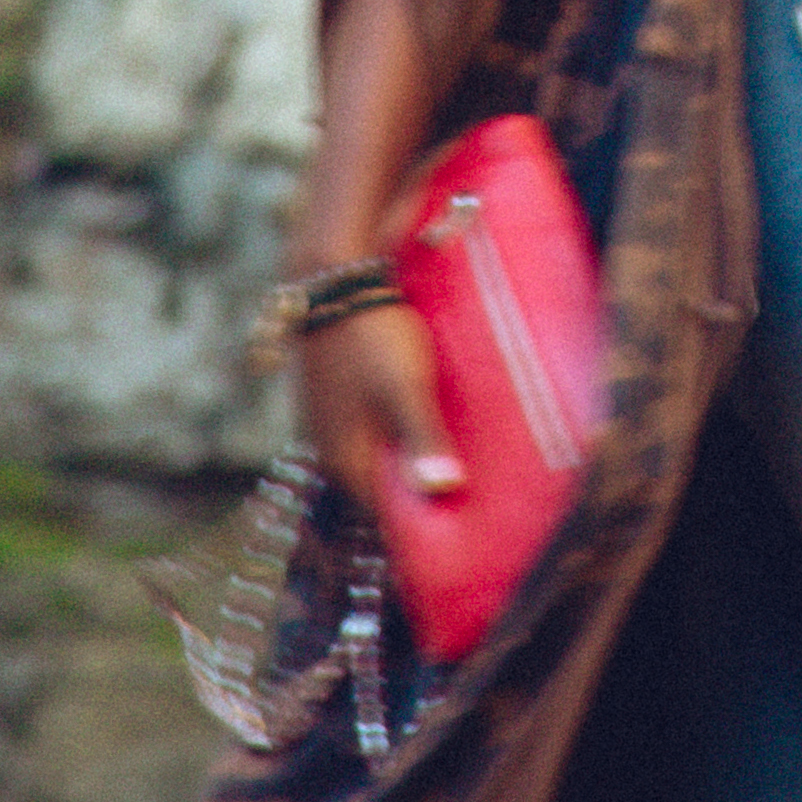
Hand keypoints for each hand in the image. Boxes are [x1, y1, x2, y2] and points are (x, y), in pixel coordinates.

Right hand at [297, 292, 465, 524]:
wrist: (332, 279)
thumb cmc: (372, 334)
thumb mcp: (405, 387)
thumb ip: (422, 439)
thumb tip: (444, 490)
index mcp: (346, 460)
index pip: (389, 517)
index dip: (427, 522)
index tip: (465, 522)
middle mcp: (331, 452)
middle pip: (384, 491)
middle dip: (421, 493)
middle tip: (471, 492)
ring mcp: (330, 426)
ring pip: (379, 461)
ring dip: (411, 462)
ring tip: (455, 459)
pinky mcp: (336, 402)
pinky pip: (373, 436)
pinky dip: (398, 438)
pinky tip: (425, 424)